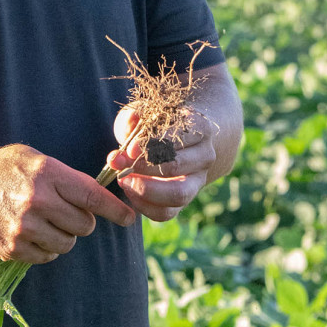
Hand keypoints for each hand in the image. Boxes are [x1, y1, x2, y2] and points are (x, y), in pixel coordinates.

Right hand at [0, 144, 134, 264]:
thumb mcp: (31, 159)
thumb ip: (63, 176)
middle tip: (67, 212)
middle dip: (82, 221)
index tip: (129, 218)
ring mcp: (24, 227)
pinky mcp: (12, 248)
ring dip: (63, 236)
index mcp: (46, 174)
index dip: (115, 209)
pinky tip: (31, 233)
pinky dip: (45, 248)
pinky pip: (46, 256)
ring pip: (67, 243)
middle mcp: (37, 201)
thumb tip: (96, 195)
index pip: (91, 196)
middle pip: (84, 224)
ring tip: (46, 222)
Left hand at [105, 107, 216, 221]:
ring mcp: (198, 181)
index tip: (130, 149)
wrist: (181, 139)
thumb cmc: (159, 124)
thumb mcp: (144, 114)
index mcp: (200, 129)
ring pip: (177, 194)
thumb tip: (125, 141)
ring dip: (145, 190)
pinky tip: (129, 191)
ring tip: (124, 181)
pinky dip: (144, 206)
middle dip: (143, 168)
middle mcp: (204, 156)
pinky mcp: (185, 200)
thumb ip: (130, 122)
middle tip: (122, 165)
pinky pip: (167, 212)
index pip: (177, 138)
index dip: (150, 145)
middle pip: (175, 166)